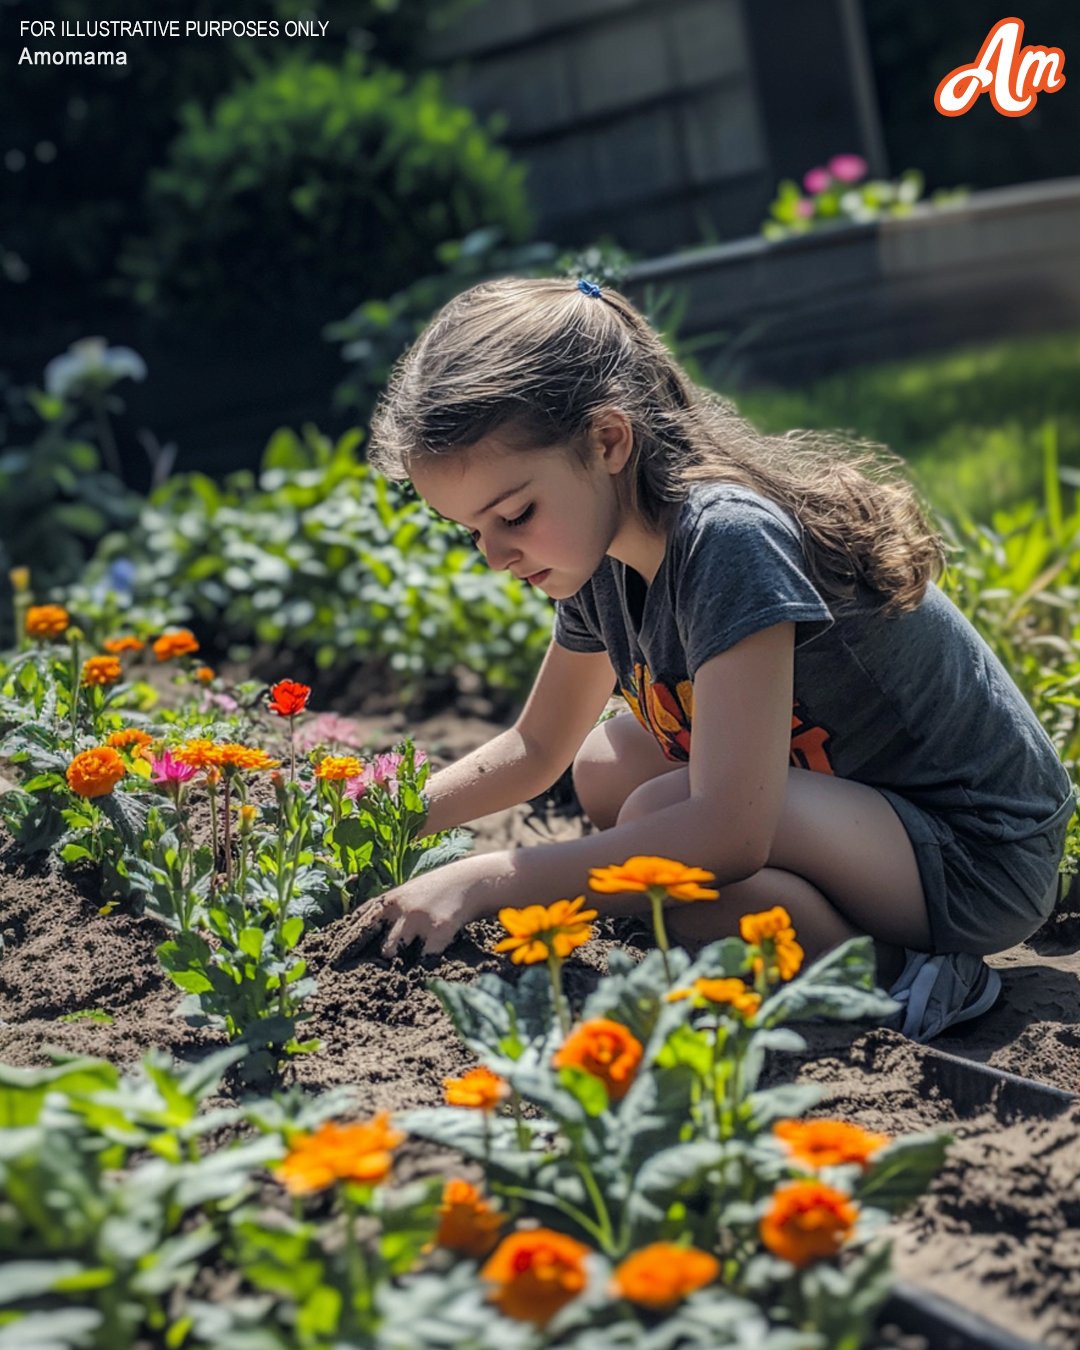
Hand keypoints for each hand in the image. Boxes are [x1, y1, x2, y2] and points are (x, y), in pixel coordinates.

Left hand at [329, 854, 497, 965]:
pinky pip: (421, 961)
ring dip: (391, 964)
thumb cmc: (433, 891)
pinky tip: (417, 977)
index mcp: (387, 900)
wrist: (469, 882)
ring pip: (391, 952)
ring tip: (388, 977)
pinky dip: (418, 971)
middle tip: (344, 976)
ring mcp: (417, 919)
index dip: (343, 944)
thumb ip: (383, 911)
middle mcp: (398, 908)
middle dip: (358, 959)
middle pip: (368, 939)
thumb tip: (351, 931)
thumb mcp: (404, 894)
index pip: (357, 924)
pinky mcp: (437, 931)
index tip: (330, 961)